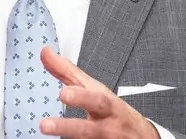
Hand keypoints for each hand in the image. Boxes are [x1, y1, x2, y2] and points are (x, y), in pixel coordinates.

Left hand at [38, 47, 159, 138]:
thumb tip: (46, 54)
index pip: (96, 99)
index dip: (80, 96)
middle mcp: (106, 127)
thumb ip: (68, 72)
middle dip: (69, 126)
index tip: (64, 93)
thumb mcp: (94, 89)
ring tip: (45, 130)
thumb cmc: (113, 110)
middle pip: (89, 128)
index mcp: (107, 106)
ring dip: (67, 136)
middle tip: (46, 124)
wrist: (140, 137)